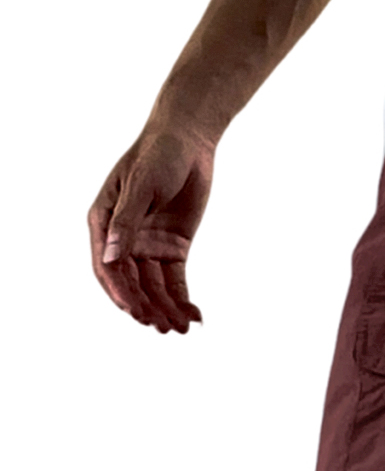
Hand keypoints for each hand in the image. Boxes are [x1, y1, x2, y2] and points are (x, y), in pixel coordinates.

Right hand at [88, 120, 213, 333]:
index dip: (120, 292)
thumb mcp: (141, 186)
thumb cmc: (158, 155)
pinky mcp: (173, 249)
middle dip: (146, 307)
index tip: (135, 312)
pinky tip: (194, 316)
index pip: (107, 268)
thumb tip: (110, 257)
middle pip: (132, 283)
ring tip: (181, 328)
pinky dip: (183, 300)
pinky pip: (176, 281)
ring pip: (154, 287)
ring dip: (166, 309)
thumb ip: (126, 223)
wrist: (189, 142)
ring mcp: (149, 245)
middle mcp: (124, 239)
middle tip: (162, 327)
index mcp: (104, 223)